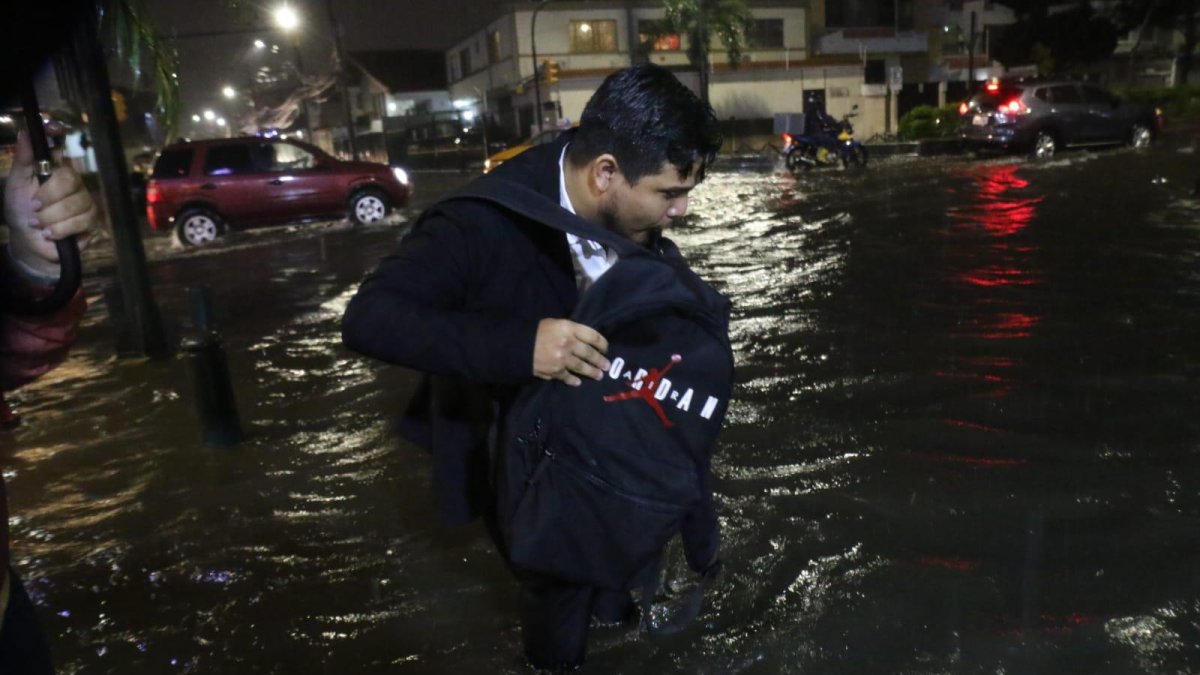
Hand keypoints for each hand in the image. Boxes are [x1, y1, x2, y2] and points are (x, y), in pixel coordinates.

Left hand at [4, 127, 96, 279]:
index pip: (58, 144)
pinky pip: (81, 221)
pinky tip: (51, 233)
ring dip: (52, 218)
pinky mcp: (92, 220)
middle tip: (34, 207)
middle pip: (69, 178)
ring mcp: (84, 199)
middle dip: (48, 197)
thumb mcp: (16, 186)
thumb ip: (23, 161)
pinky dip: (61, 230)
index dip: (57, 134)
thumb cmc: (21, 211)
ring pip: (75, 203)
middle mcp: (71, 180)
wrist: (29, 242)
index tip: (54, 128)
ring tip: (40, 225)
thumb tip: (25, 133)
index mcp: (52, 168)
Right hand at [533, 318, 609, 386]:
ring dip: (592, 372)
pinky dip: (573, 380)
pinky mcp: (555, 370)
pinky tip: (578, 382)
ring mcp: (562, 358)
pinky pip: (568, 376)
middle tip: (607, 366)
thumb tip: (587, 341)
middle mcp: (568, 343)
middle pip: (590, 353)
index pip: (592, 335)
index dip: (602, 343)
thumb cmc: (537, 331)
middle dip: (600, 360)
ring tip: (599, 375)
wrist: (518, 345)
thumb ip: (572, 330)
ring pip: (582, 366)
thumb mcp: (556, 323)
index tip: (605, 349)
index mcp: (569, 328)